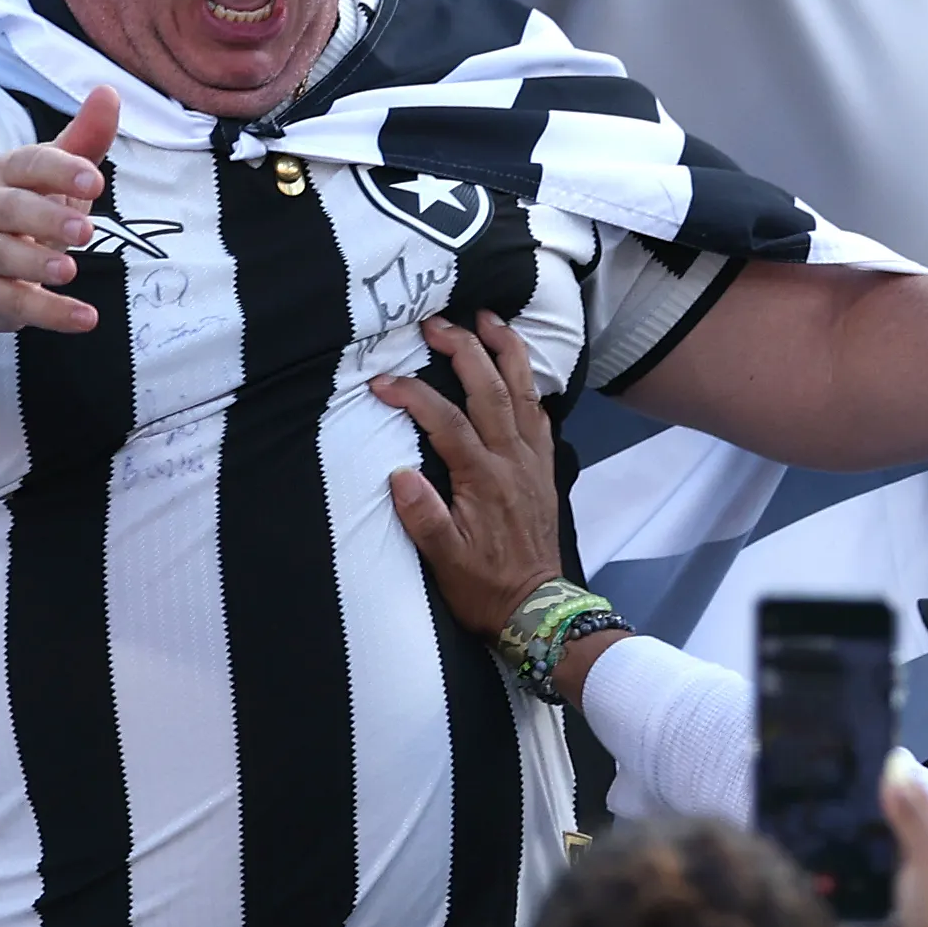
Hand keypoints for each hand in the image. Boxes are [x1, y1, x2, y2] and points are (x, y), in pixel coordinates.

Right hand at [0, 84, 115, 336]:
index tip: (95, 178)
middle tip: (85, 228)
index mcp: (7, 174)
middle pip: (12, 210)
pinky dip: (50, 312)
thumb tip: (109, 92)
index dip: (59, 169)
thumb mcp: (53, 171)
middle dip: (46, 217)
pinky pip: (15, 303)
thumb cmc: (24, 205)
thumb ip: (84, 138)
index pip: (29, 164)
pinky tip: (86, 318)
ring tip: (69, 269)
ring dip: (37, 263)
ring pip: (5, 257)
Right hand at [376, 310, 563, 633]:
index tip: (383, 382)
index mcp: (484, 478)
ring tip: (489, 319)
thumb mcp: (443, 561)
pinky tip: (518, 370)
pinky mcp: (544, 468)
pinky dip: (529, 384)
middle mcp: (514, 460)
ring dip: (507, 351)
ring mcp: (534, 461)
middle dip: (465, 350)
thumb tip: (398, 475)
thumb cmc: (484, 586)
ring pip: (525, 392)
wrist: (536, 607)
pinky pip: (540, 414)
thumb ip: (422, 517)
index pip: (446, 422)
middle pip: (492, 391)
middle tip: (438, 323)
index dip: (414, 396)